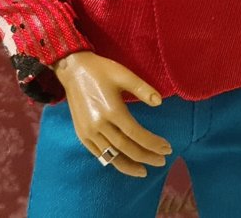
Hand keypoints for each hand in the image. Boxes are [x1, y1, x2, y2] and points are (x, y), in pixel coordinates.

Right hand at [52, 50, 171, 176]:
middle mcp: (99, 125)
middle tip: (162, 161)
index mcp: (112, 110)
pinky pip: (98, 153)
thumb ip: (143, 89)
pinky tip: (123, 162)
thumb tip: (159, 103)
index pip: (136, 134)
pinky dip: (112, 160)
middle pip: (126, 148)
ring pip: (111, 156)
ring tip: (144, 170)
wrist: (73, 70)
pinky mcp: (81, 134)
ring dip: (129, 165)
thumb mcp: (124, 74)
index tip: (167, 148)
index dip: (152, 143)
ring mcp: (88, 132)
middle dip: (146, 157)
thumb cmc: (102, 70)